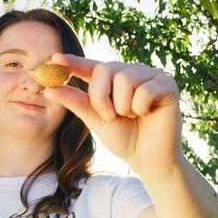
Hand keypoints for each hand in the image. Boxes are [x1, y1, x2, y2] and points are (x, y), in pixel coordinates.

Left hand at [43, 53, 183, 168]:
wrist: (148, 158)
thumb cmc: (124, 138)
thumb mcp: (95, 120)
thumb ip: (76, 103)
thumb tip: (49, 89)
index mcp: (113, 80)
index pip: (91, 66)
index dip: (74, 62)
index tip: (55, 58)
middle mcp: (132, 72)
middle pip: (106, 69)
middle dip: (102, 97)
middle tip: (110, 116)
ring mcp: (151, 76)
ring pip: (126, 79)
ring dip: (124, 105)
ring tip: (132, 115)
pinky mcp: (168, 85)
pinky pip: (146, 89)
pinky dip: (141, 107)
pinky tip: (148, 114)